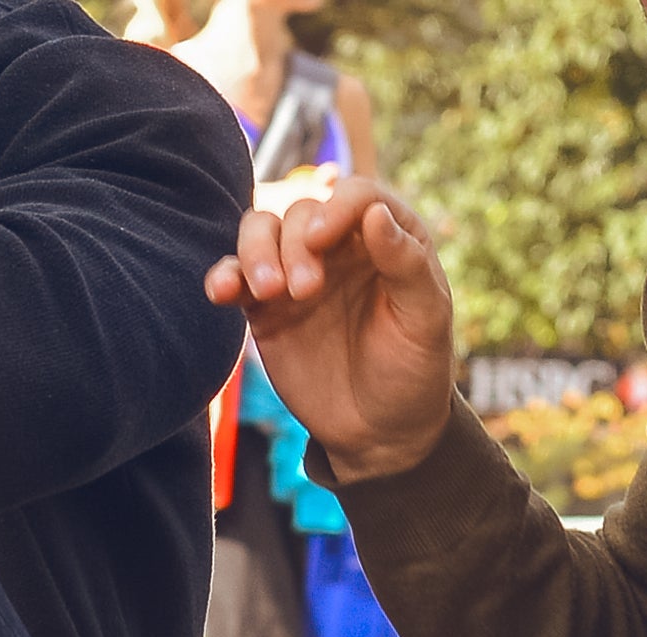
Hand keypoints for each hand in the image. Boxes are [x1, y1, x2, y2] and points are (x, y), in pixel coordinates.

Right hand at [203, 175, 458, 485]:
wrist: (380, 431)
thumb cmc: (414, 371)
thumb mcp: (426, 320)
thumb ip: (405, 263)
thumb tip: (373, 213)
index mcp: (386, 238)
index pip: (355, 195)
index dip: (335, 206)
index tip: (322, 239)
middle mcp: (338, 247)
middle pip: (300, 212)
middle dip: (294, 244)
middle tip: (305, 292)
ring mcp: (297, 273)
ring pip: (260, 231)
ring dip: (255, 252)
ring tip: (266, 293)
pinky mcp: (265, 308)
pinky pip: (235, 277)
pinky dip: (223, 276)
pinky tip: (221, 293)